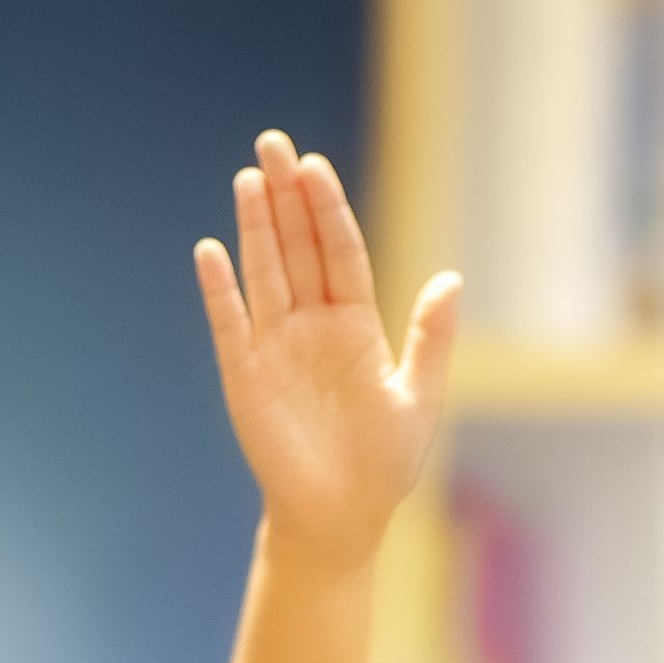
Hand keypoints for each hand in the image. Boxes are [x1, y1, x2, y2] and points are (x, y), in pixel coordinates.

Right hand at [196, 129, 458, 574]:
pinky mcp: (243, 375)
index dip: (327, 209)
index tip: (315, 166)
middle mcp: (312, 325)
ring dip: (253, 227)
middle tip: (273, 144)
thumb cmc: (384, 464)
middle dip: (285, 196)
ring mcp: (275, 346)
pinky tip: (210, 250)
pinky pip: (229, 323)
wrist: (341, 518)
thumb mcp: (419, 398)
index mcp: (356, 324)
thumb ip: (431, 338)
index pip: (340, 251)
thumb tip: (453, 279)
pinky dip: (219, 289)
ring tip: (248, 178)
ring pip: (263, 273)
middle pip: (297, 247)